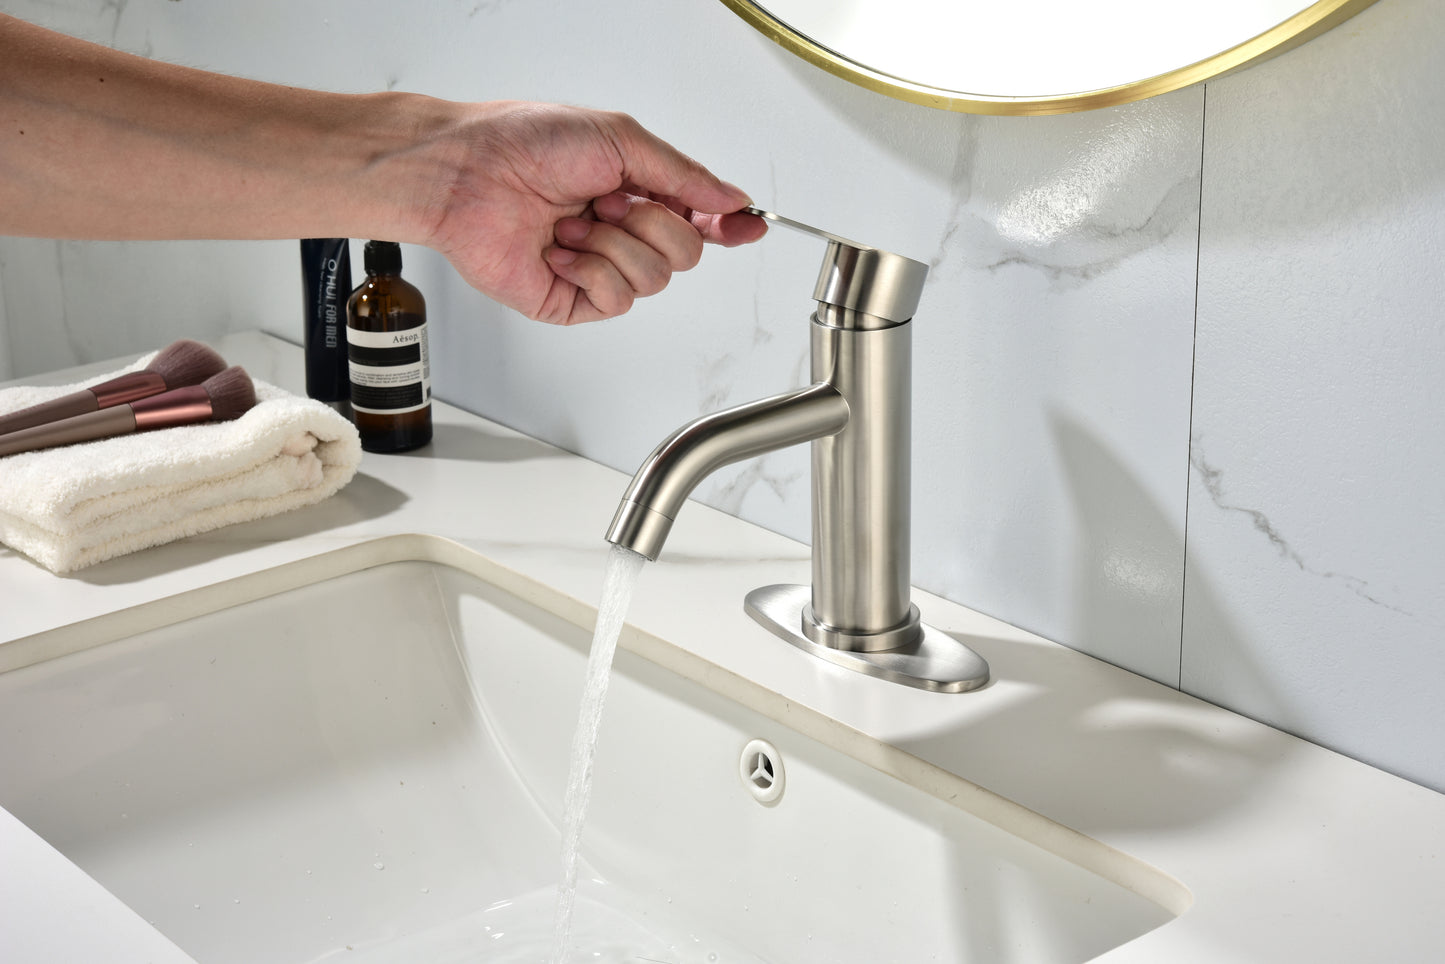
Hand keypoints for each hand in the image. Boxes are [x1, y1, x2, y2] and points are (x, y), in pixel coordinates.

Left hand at [422, 102, 765, 324]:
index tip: (749, 225)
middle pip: (687, 253)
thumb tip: (732, 198)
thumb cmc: (526, 142)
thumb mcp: (620, 140)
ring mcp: (599, 269)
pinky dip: (590, 271)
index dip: (728, 224)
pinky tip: (559, 251)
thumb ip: (684, 174)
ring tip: (572, 222)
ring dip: (614, 245)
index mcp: (637, 190)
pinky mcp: (573, 300)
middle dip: (653, 224)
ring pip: (655, 279)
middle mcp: (621, 232)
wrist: (467, 174)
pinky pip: (616, 302)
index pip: (700, 219)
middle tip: (608, 201)